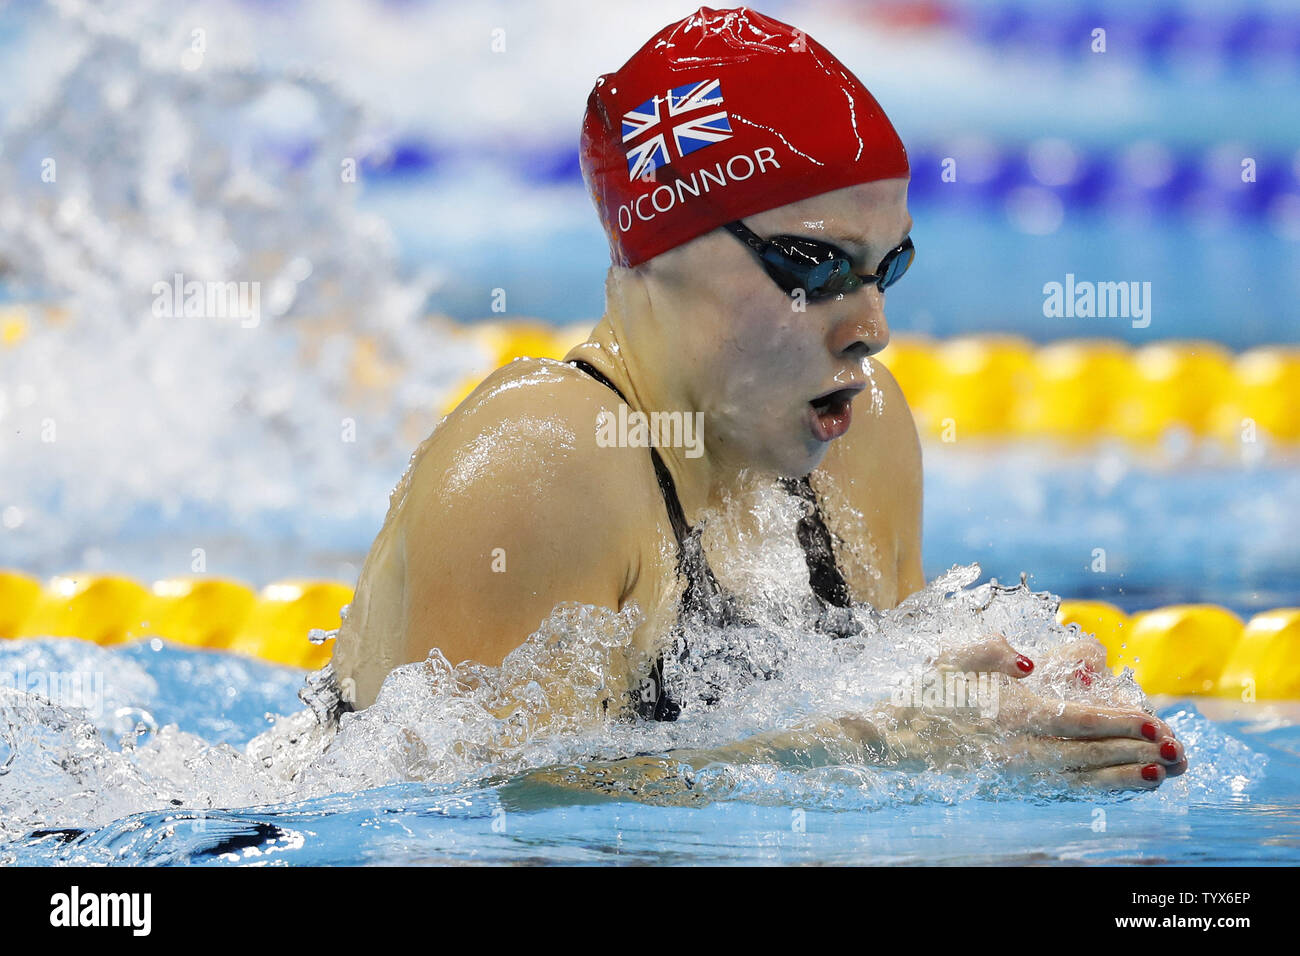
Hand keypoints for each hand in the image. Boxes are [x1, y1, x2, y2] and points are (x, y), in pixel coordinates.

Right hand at [844, 634, 1187, 790]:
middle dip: (1137, 750)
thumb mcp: (949, 657)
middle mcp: (1020, 747)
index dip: (1122, 721)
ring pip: (1084, 777)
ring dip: (1126, 776)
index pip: (1080, 719)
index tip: (1156, 721)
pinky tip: (1120, 787)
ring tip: (1162, 775)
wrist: (889, 741)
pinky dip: (1098, 790)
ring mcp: (1017, 772)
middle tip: (1178, 750)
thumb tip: (1029, 660)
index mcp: (1010, 711)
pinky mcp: (1012, 785)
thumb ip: (991, 649)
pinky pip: (1065, 790)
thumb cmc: (922, 693)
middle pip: (1092, 751)